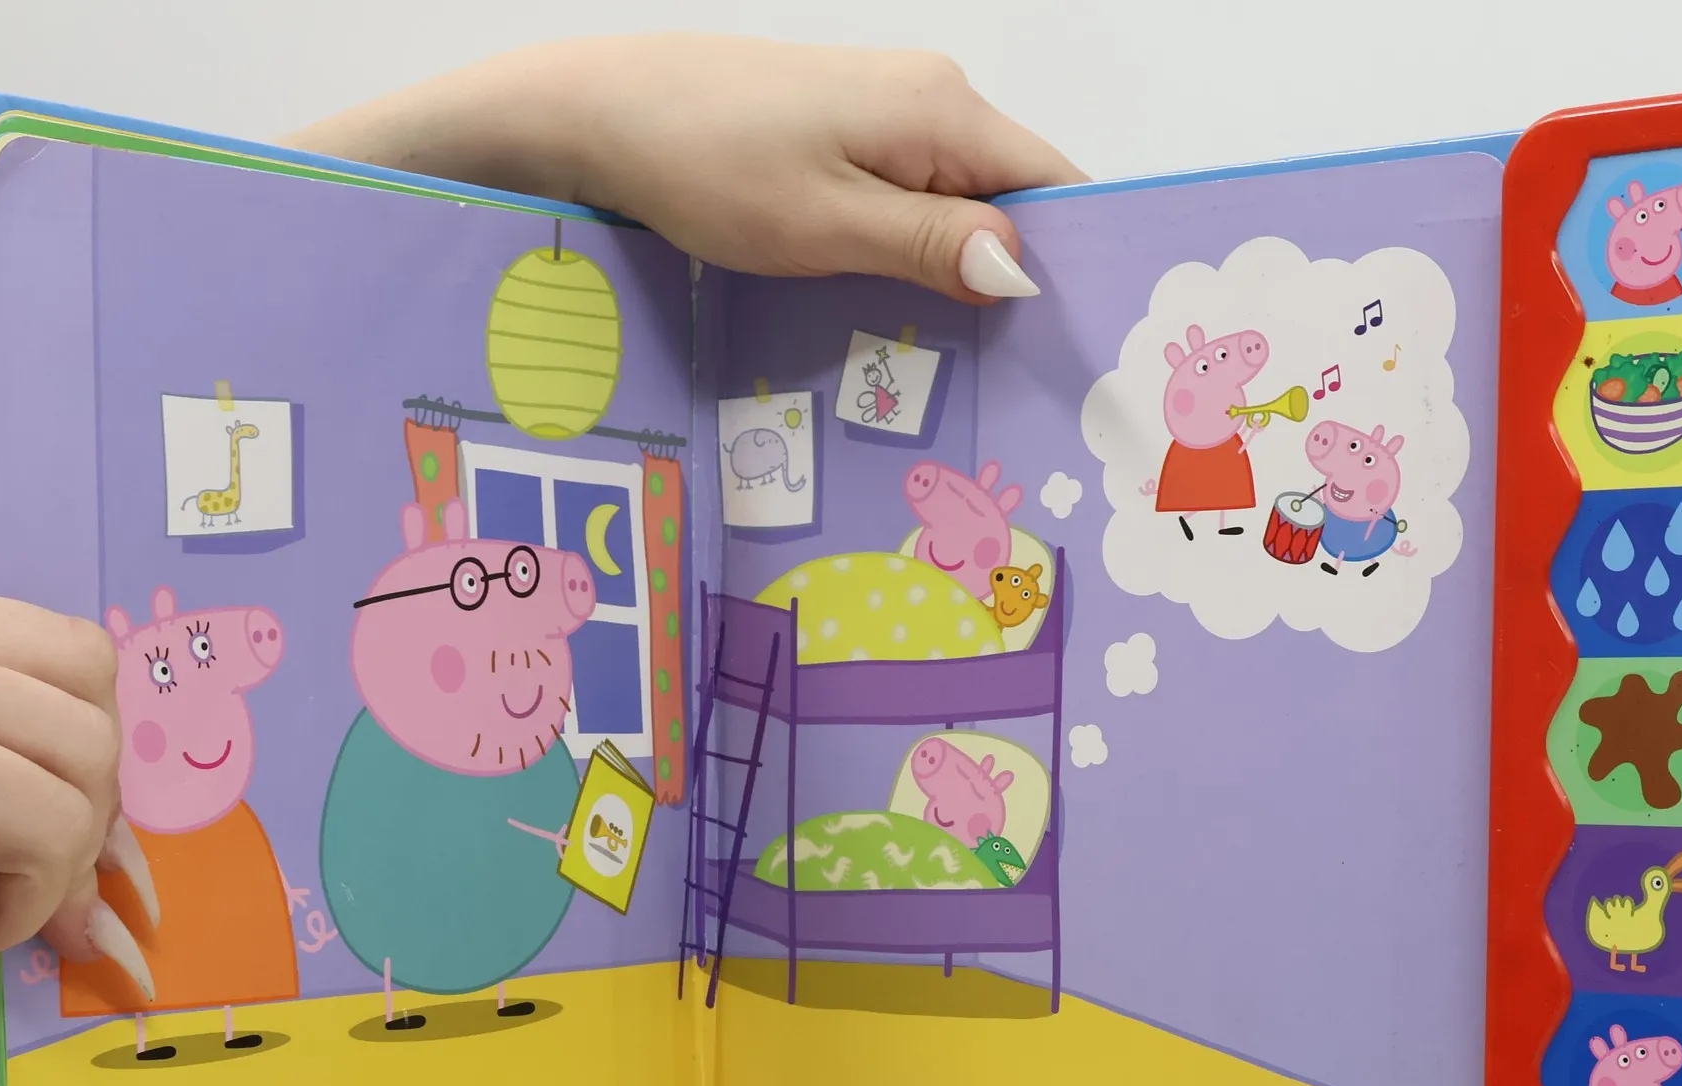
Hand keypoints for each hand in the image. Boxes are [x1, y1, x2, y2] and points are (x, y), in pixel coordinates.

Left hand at [290, 36, 1082, 303]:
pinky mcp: (843, 136)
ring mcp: (886, 115)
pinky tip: (901, 318)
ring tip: (966, 370)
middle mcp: (931, 101)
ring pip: (959, 208)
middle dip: (1020, 288)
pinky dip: (916, 259)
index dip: (1076, 268)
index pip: (1056, 190)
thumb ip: (930, 246)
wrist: (603, 114)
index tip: (1078, 354)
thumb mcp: (825, 224)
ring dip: (962, 281)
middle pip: (1013, 203)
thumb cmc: (707, 166)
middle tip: (1021, 388)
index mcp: (944, 112)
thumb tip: (1025, 272)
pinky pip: (911, 202)